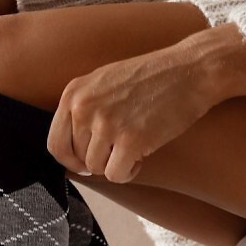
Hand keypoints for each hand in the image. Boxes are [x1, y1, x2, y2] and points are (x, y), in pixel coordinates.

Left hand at [46, 40, 216, 183]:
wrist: (190, 70)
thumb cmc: (150, 78)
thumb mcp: (103, 81)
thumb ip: (82, 109)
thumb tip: (68, 152)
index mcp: (74, 93)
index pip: (56, 143)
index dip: (71, 160)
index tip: (85, 162)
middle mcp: (85, 108)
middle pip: (79, 159)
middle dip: (100, 159)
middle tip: (121, 147)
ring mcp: (106, 124)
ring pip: (97, 169)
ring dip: (116, 165)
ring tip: (134, 147)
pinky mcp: (130, 140)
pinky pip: (117, 174)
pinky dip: (129, 172)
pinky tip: (141, 156)